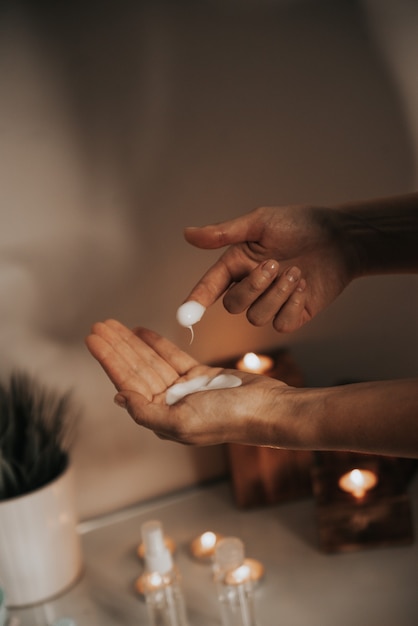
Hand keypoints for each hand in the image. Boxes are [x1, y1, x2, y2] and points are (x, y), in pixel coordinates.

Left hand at [85, 319, 287, 444]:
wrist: (267, 409)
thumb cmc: (229, 419)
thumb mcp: (183, 421)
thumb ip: (148, 412)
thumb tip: (119, 398)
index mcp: (161, 417)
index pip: (128, 383)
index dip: (109, 360)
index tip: (94, 340)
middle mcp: (170, 403)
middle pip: (136, 369)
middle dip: (117, 347)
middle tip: (100, 325)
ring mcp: (184, 389)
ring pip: (151, 360)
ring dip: (133, 342)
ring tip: (115, 324)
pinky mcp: (200, 375)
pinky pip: (173, 356)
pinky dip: (158, 343)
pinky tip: (142, 332)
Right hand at [184, 205, 355, 331]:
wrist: (340, 237)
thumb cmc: (299, 224)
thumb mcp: (260, 223)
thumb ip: (224, 233)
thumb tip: (187, 234)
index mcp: (236, 264)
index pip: (209, 287)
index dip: (196, 301)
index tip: (184, 314)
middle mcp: (251, 286)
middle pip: (233, 305)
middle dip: (252, 287)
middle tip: (273, 264)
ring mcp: (272, 303)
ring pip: (256, 318)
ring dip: (276, 294)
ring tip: (296, 271)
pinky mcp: (293, 315)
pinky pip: (281, 325)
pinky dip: (291, 306)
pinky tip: (304, 286)